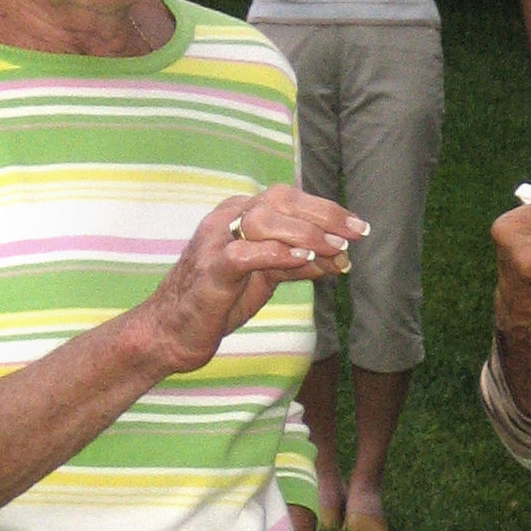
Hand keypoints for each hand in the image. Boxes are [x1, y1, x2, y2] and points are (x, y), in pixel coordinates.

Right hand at [147, 185, 363, 372]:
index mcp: (239, 214)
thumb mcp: (266, 277)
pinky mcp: (210, 271)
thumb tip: (339, 259)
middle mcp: (226, 219)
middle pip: (280, 200)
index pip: (289, 198)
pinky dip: (275, 253)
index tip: (359, 227)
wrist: (172, 332)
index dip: (327, 210)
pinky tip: (302, 260)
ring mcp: (214, 242)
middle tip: (356, 234)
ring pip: (263, 220)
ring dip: (305, 233)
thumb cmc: (218, 301)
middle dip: (324, 215)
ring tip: (335, 249)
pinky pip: (243, 253)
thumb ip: (297, 263)